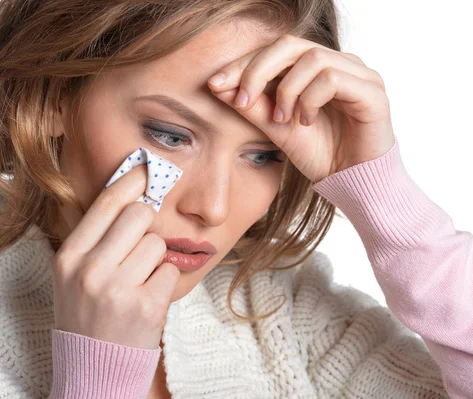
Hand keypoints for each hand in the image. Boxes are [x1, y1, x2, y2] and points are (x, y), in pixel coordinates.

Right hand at [52, 165, 179, 349]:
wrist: (95, 367)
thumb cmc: (89, 314)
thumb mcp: (75, 274)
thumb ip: (96, 236)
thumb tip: (132, 190)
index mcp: (69, 257)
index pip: (107, 203)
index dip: (133, 179)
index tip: (149, 166)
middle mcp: (90, 270)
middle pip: (140, 214)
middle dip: (147, 225)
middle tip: (139, 248)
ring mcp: (118, 289)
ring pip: (158, 242)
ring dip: (155, 259)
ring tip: (138, 283)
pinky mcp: (147, 306)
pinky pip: (171, 269)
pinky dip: (164, 281)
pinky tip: (147, 298)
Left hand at [207, 34, 395, 182]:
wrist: (353, 184)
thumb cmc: (323, 155)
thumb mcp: (278, 129)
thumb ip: (254, 106)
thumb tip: (218, 86)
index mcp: (320, 67)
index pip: (277, 50)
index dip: (244, 64)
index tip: (216, 84)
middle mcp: (341, 63)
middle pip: (291, 45)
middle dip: (258, 71)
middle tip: (243, 101)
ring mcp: (359, 75)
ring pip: (311, 59)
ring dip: (287, 90)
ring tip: (284, 120)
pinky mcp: (372, 92)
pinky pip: (332, 79)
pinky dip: (310, 100)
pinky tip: (307, 122)